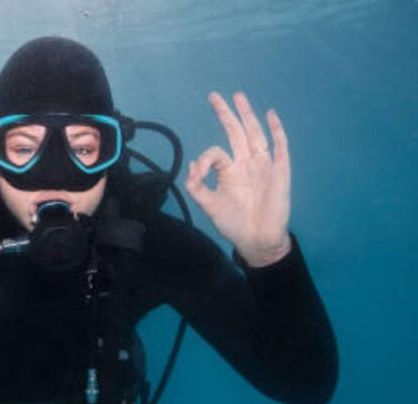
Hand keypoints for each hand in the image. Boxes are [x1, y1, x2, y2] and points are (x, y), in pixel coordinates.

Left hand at [185, 92, 292, 266]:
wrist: (257, 240)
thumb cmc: (234, 223)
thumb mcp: (209, 206)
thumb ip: (197, 187)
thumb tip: (191, 166)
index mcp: (229, 171)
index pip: (216, 152)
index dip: (204, 160)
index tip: (196, 175)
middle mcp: (246, 164)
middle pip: (236, 132)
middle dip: (226, 114)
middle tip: (214, 96)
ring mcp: (263, 166)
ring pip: (255, 134)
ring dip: (247, 115)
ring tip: (238, 97)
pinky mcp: (279, 172)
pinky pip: (280, 148)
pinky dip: (276, 131)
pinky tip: (270, 116)